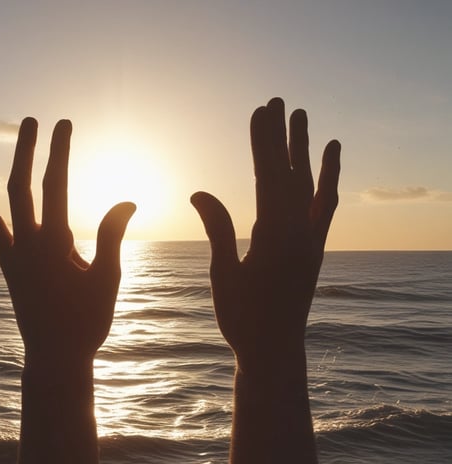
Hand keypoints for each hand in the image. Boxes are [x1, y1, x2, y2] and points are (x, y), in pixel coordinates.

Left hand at [0, 118, 134, 369]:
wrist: (54, 357)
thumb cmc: (86, 322)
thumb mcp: (107, 279)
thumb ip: (113, 236)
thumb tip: (127, 199)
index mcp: (54, 246)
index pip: (55, 186)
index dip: (59, 152)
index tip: (64, 124)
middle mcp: (26, 245)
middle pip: (21, 186)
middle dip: (28, 150)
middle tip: (35, 119)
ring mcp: (11, 255)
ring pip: (2, 203)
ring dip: (4, 170)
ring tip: (3, 146)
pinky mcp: (6, 265)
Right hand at [191, 98, 339, 373]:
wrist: (274, 351)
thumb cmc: (243, 318)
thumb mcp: (223, 274)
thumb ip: (218, 229)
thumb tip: (199, 191)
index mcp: (274, 238)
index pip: (269, 178)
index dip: (263, 144)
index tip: (259, 112)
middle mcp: (300, 233)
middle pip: (292, 174)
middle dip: (284, 136)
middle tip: (279, 102)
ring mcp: (312, 240)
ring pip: (311, 186)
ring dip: (305, 151)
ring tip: (303, 119)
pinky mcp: (315, 248)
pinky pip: (325, 208)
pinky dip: (328, 181)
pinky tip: (329, 161)